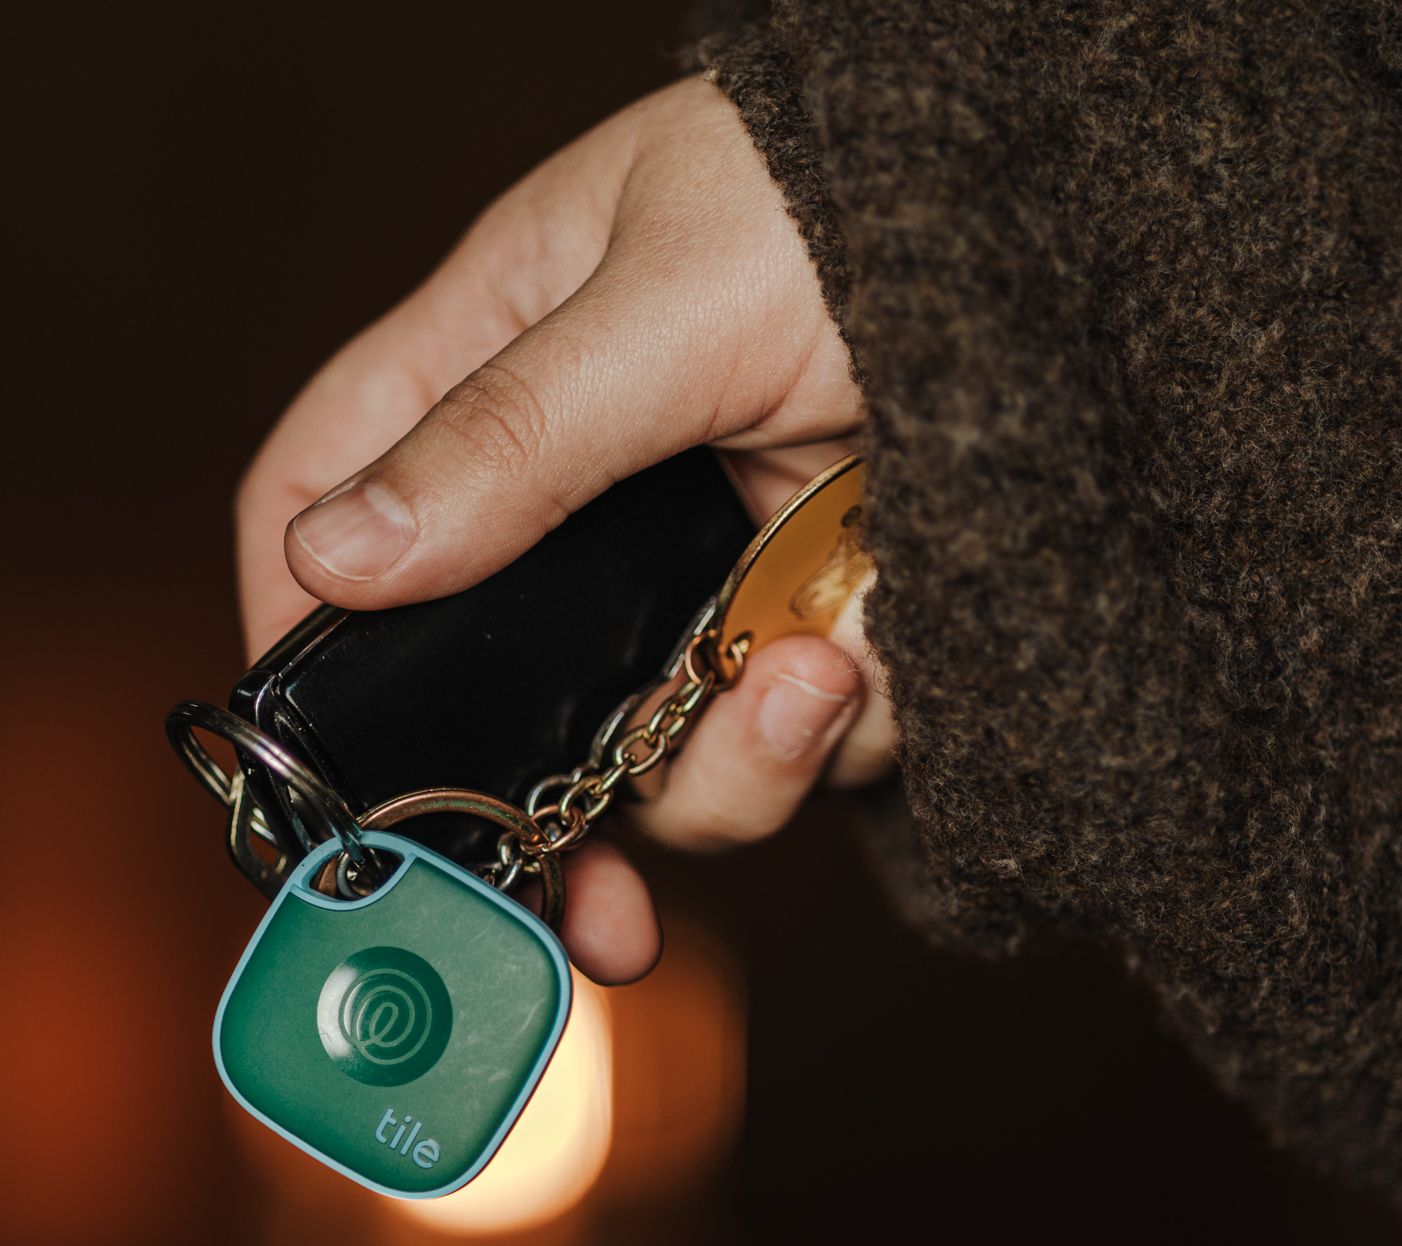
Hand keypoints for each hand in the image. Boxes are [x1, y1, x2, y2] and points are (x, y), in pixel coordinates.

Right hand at [237, 78, 889, 983]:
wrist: (1106, 227)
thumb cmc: (864, 182)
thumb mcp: (673, 292)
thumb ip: (512, 434)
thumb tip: (337, 558)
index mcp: (501, 358)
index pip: (331, 491)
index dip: (294, 618)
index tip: (311, 762)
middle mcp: (589, 489)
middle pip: (487, 687)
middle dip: (523, 806)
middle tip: (568, 906)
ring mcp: (705, 566)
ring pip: (650, 752)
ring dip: (722, 766)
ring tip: (808, 674)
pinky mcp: (820, 620)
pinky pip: (794, 746)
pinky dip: (835, 734)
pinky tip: (870, 654)